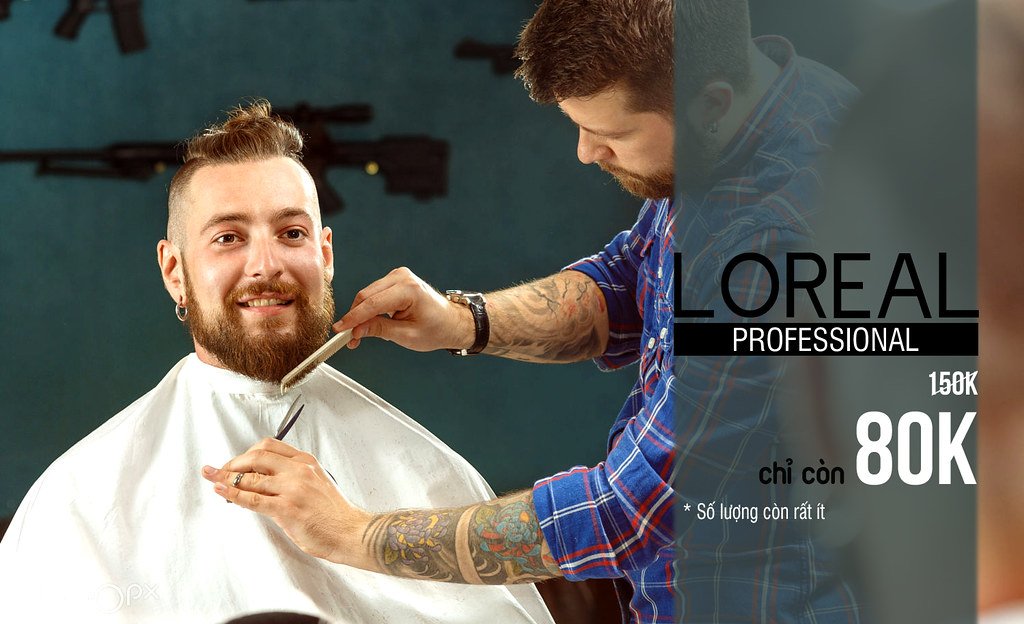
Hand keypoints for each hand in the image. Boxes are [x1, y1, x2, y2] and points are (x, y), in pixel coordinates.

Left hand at [201, 438, 371, 566]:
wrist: (350, 531)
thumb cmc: (333, 513)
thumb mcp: (317, 482)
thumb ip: (294, 476)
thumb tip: (264, 478)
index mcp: (306, 462)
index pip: (269, 446)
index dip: (247, 452)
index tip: (236, 462)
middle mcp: (298, 470)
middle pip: (256, 456)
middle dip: (233, 463)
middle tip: (221, 471)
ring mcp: (292, 489)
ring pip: (251, 478)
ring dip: (226, 477)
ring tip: (212, 478)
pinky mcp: (286, 508)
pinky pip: (251, 499)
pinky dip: (232, 494)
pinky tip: (221, 491)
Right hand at [334, 267, 472, 351]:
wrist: (451, 322)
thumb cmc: (436, 329)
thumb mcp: (407, 336)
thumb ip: (379, 330)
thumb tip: (356, 330)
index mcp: (409, 289)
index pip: (373, 303)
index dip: (353, 318)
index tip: (339, 330)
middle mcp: (402, 277)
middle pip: (366, 296)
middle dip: (355, 318)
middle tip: (348, 338)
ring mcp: (398, 277)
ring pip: (368, 295)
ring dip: (360, 315)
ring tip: (359, 336)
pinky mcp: (394, 281)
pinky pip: (374, 295)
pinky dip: (369, 310)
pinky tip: (370, 324)